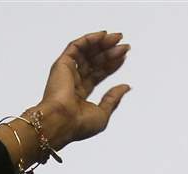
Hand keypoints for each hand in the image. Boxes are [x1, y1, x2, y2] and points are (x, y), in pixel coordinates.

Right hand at [39, 31, 130, 145]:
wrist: (61, 122)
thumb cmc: (78, 125)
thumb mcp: (103, 114)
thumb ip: (113, 98)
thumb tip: (126, 87)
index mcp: (79, 94)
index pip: (97, 74)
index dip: (111, 64)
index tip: (124, 56)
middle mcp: (72, 81)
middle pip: (93, 61)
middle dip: (109, 52)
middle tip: (125, 46)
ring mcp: (66, 72)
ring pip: (86, 52)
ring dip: (101, 43)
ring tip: (118, 38)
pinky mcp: (62, 64)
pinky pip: (76, 46)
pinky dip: (89, 39)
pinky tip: (102, 35)